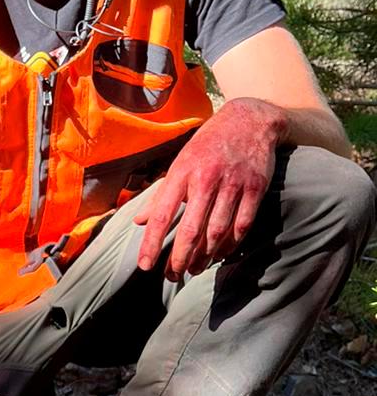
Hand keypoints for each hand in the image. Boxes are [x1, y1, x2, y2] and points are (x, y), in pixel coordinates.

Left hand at [135, 98, 284, 280]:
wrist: (250, 119)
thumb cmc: (208, 144)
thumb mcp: (179, 162)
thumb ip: (160, 193)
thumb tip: (140, 221)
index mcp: (182, 172)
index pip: (161, 215)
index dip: (152, 244)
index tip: (145, 266)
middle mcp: (206, 179)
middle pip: (190, 230)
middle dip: (180, 259)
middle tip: (173, 276)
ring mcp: (233, 184)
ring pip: (216, 232)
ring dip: (204, 257)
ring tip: (194, 270)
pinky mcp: (255, 187)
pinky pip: (242, 225)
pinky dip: (230, 244)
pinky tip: (220, 255)